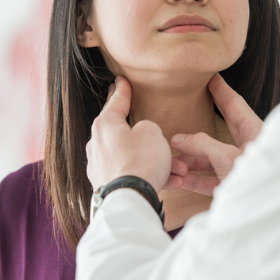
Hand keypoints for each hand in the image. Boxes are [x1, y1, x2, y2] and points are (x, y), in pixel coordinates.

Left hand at [86, 76, 185, 192]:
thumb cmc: (141, 161)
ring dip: (159, 162)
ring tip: (181, 169)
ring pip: (135, 158)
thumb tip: (142, 134)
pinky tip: (173, 181)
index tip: (121, 81)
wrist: (131, 199)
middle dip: (152, 139)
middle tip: (163, 137)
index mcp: (105, 125)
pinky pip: (134, 175)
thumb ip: (147, 127)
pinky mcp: (108, 185)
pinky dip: (152, 176)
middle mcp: (98, 145)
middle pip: (127, 134)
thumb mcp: (152, 132)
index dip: (122, 90)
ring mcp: (101, 167)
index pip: (115, 102)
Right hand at [169, 73, 262, 195]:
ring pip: (212, 159)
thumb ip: (202, 145)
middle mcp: (248, 149)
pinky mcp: (234, 187)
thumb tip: (179, 139)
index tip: (211, 76)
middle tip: (189, 105)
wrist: (269, 211)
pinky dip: (196, 179)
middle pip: (221, 129)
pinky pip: (211, 180)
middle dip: (201, 123)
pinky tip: (181, 178)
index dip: (220, 89)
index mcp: (254, 133)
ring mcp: (241, 168)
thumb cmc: (257, 180)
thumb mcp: (227, 157)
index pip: (234, 104)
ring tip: (172, 157)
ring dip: (192, 159)